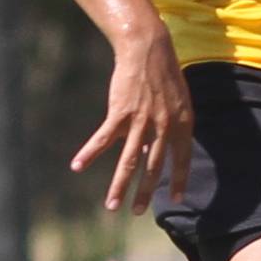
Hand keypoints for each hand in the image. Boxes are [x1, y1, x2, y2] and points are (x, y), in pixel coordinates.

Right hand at [70, 27, 192, 212]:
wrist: (148, 49)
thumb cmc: (163, 74)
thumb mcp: (177, 101)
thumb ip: (169, 127)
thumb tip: (152, 150)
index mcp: (183, 124)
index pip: (181, 159)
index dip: (179, 180)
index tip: (176, 200)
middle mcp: (164, 127)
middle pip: (153, 167)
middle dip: (144, 193)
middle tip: (136, 212)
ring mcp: (141, 121)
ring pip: (129, 161)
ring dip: (119, 186)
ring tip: (111, 206)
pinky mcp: (120, 113)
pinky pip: (103, 139)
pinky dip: (89, 153)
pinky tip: (77, 165)